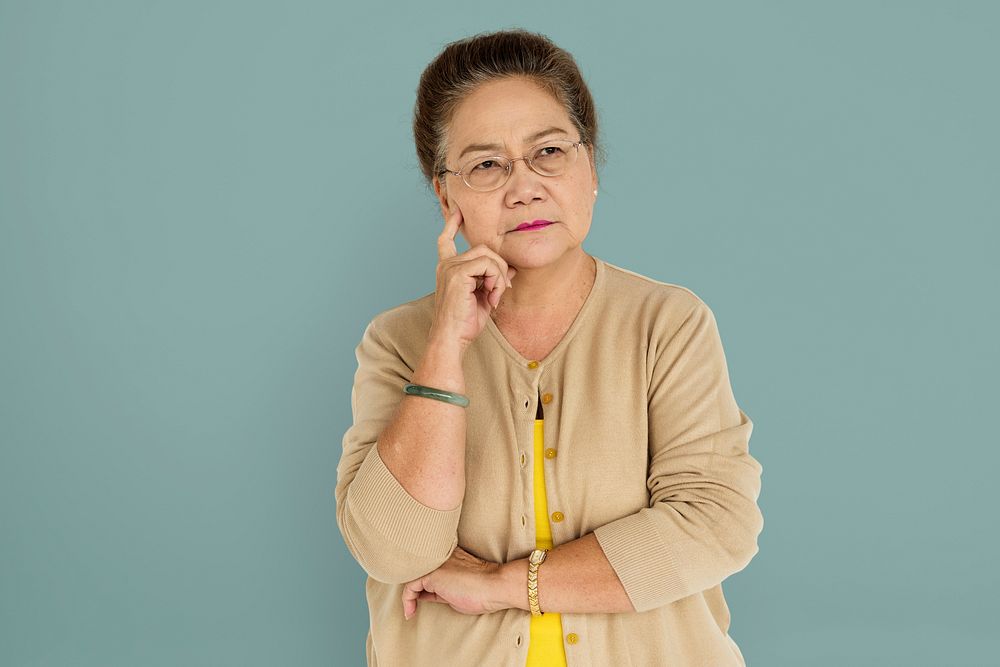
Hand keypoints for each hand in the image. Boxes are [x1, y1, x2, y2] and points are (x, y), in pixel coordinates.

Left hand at [401, 544, 507, 619]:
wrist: (495, 586)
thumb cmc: (481, 591)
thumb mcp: (455, 590)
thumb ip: (439, 589)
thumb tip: (424, 596)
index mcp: (447, 555)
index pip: (426, 568)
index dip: (420, 584)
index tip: (420, 599)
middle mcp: (438, 555)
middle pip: (416, 570)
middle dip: (411, 588)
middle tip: (411, 605)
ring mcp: (434, 563)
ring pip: (411, 577)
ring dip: (408, 596)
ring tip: (410, 611)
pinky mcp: (431, 574)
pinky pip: (410, 587)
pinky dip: (407, 601)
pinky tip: (410, 612)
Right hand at [431, 206, 517, 350]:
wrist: (452, 338)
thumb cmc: (466, 322)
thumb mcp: (484, 296)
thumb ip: (493, 279)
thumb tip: (509, 267)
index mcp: (447, 269)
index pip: (445, 240)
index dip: (451, 224)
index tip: (458, 211)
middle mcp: (446, 265)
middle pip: (483, 249)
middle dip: (499, 267)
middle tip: (501, 290)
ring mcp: (450, 267)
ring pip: (488, 255)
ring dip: (499, 275)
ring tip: (496, 296)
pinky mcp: (457, 273)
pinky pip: (488, 264)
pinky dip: (496, 280)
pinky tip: (492, 296)